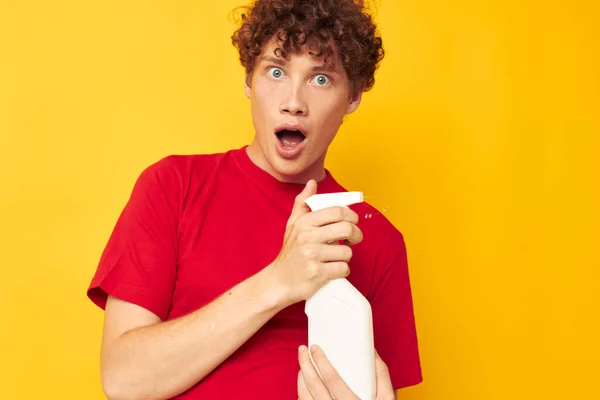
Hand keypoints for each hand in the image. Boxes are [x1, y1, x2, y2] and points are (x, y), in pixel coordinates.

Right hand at [268, 180, 362, 304]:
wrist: (279, 282)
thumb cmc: (290, 253)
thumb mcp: (292, 225)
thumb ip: (302, 203)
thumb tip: (312, 183)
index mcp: (304, 223)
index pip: (337, 211)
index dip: (351, 216)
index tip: (352, 223)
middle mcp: (308, 237)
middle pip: (347, 229)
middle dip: (356, 235)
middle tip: (353, 240)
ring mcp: (312, 256)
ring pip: (347, 252)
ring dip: (346, 257)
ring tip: (336, 258)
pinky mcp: (317, 273)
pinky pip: (343, 269)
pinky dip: (342, 271)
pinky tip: (332, 270)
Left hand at [297, 345, 394, 399]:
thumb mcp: (386, 398)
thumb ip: (381, 374)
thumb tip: (372, 352)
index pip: (332, 379)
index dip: (320, 361)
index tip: (315, 348)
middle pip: (314, 386)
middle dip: (305, 365)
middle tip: (303, 351)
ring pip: (305, 396)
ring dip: (301, 379)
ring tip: (302, 365)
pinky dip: (302, 393)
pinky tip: (304, 385)